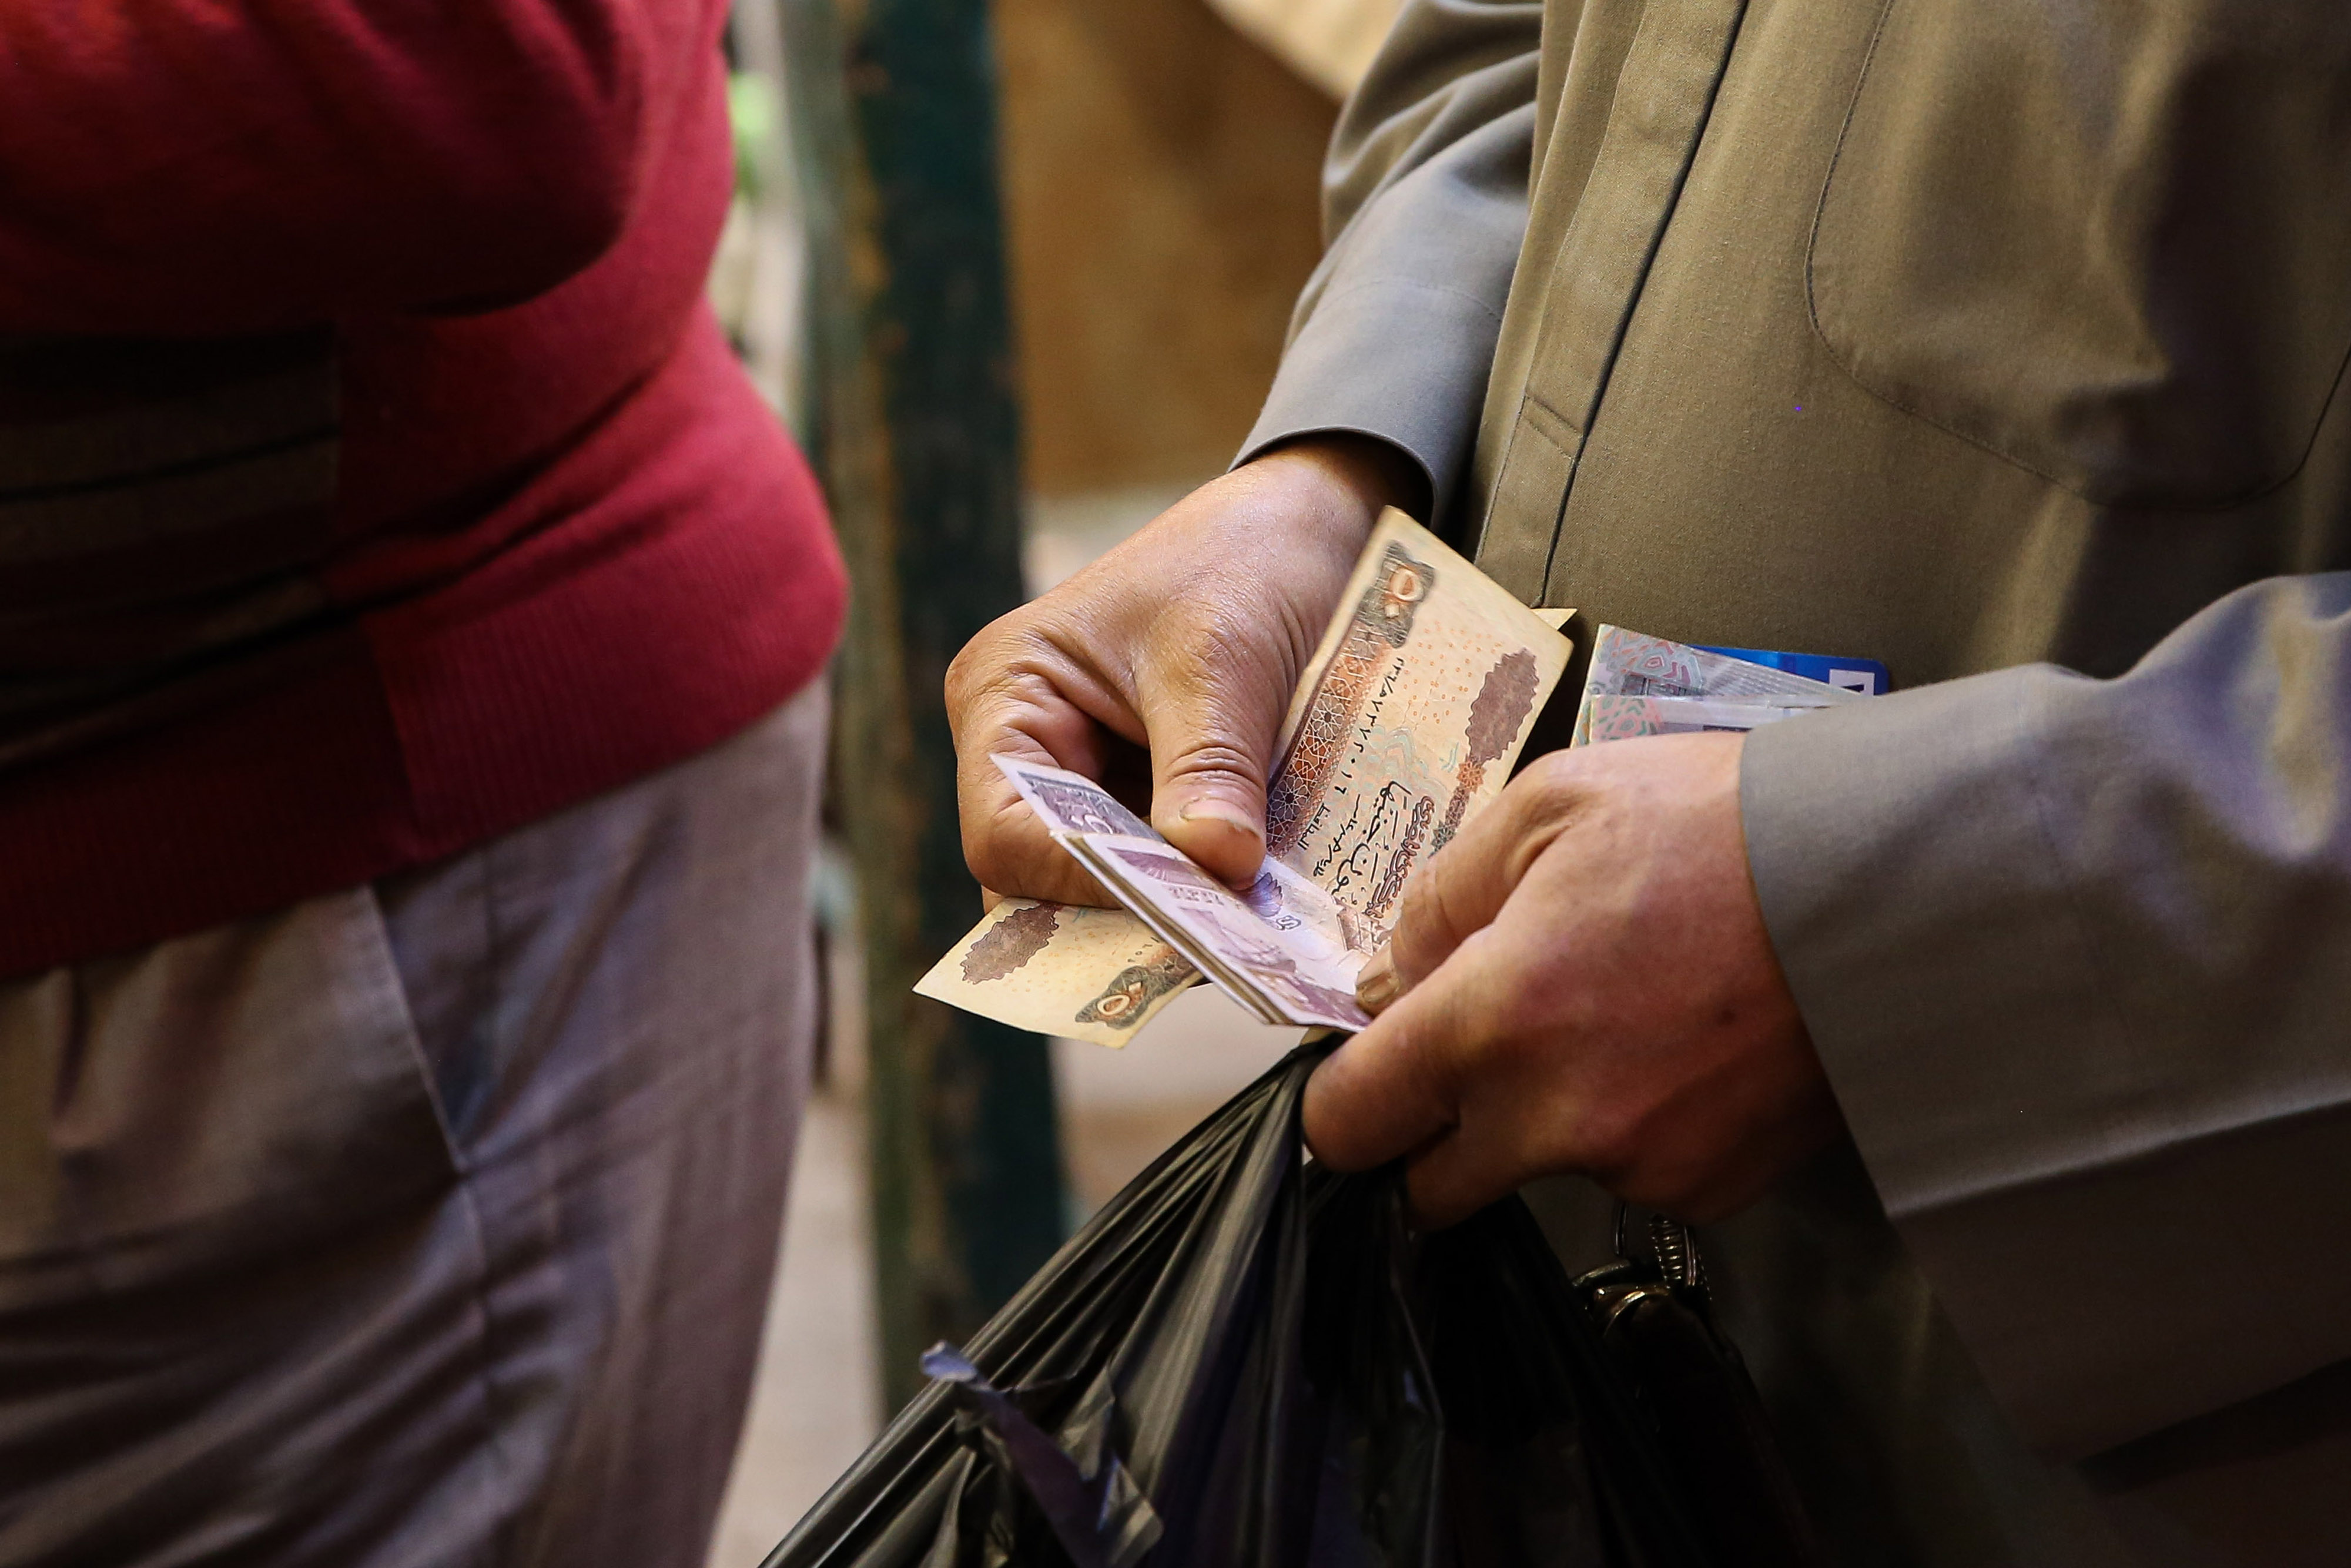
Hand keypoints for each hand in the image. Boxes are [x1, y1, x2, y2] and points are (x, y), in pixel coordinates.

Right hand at [947, 436, 1423, 902]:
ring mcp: (1091, 784)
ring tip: (1251, 932)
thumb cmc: (1242, 560)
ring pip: (1109, 889)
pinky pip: (1165, 872)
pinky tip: (1264, 907)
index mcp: (1004, 695)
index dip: (1079, 882)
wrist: (1305, 528)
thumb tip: (1215, 867)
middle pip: (1044, 879)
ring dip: (1176, 910)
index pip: (1004, 831)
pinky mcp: (1153, 805)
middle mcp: (1029, 749)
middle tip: (1220, 944)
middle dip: (1127, 909)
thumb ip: (1209, 765)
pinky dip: (1208, 891)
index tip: (1177, 906)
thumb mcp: (1223, 656)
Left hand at [1302, 732, 1842, 1226]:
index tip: (1365, 1070)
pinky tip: (1677, 1042)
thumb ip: (1439, 900)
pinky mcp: (1710, 1190)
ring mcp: (1641, 1167)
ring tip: (1616, 1010)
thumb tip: (1387, 976)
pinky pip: (1631, 1175)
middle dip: (1434, 1131)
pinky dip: (1633, 1125)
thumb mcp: (1548, 807)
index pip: (1350, 1124)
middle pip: (1431, 1187)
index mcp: (1496, 1022)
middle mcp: (1558, 1120)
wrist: (1897, 884)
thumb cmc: (1723, 827)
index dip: (1343, 1102)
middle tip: (1480, 1048)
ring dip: (1545, 1119)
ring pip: (1538, 1174)